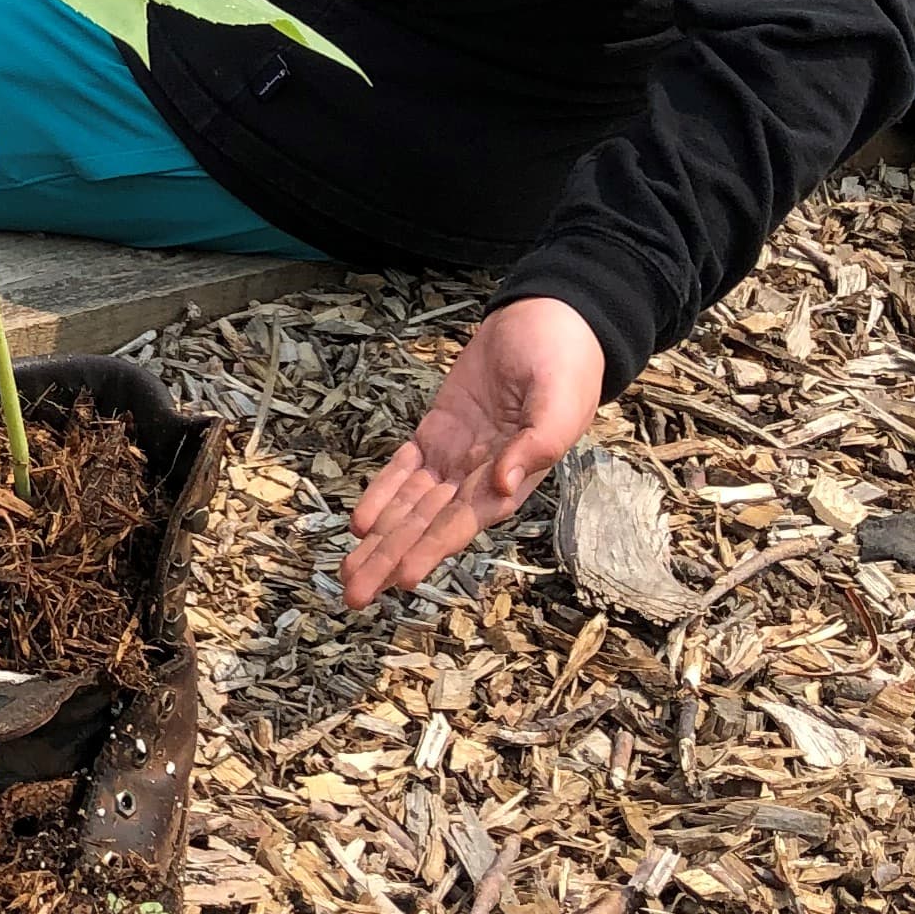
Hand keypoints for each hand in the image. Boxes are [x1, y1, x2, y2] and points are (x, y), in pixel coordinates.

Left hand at [340, 298, 606, 608]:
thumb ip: (536, 447)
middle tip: (355, 595)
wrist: (549, 319)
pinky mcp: (437, 431)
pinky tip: (360, 523)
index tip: (406, 577)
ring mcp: (455, 456)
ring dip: (380, 539)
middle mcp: (479, 477)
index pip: (464, 521)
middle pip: (426, 524)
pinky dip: (380, 494)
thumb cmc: (566, 364)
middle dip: (391, 558)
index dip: (433, 548)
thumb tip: (502, 486)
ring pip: (408, 505)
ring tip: (348, 573)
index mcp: (514, 478)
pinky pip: (403, 468)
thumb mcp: (560, 403)